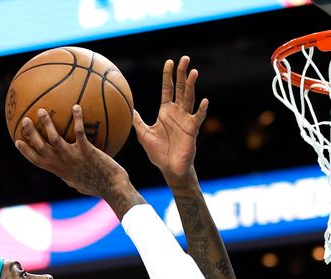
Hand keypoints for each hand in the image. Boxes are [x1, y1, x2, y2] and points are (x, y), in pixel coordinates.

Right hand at [15, 105, 128, 197]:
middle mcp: (63, 163)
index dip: (26, 151)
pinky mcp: (87, 151)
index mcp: (59, 170)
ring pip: (54, 138)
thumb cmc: (98, 187)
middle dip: (31, 133)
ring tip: (43, 111)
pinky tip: (76, 107)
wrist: (113, 188)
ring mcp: (73, 157)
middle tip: (26, 119)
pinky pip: (79, 132)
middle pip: (40, 147)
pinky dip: (77, 119)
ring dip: (46, 124)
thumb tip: (67, 175)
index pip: (37, 161)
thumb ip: (70, 176)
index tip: (17, 141)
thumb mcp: (79, 183)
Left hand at [132, 56, 208, 184]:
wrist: (170, 168)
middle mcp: (177, 112)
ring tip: (193, 72)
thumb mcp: (143, 134)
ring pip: (189, 98)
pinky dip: (201, 110)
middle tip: (185, 58)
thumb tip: (127, 108)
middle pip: (181, 89)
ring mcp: (186, 120)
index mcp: (166, 111)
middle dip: (182, 74)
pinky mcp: (192, 130)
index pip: (167, 89)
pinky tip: (204, 101)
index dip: (168, 76)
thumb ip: (137, 120)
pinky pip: (197, 118)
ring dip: (191, 85)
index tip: (169, 62)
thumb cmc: (158, 153)